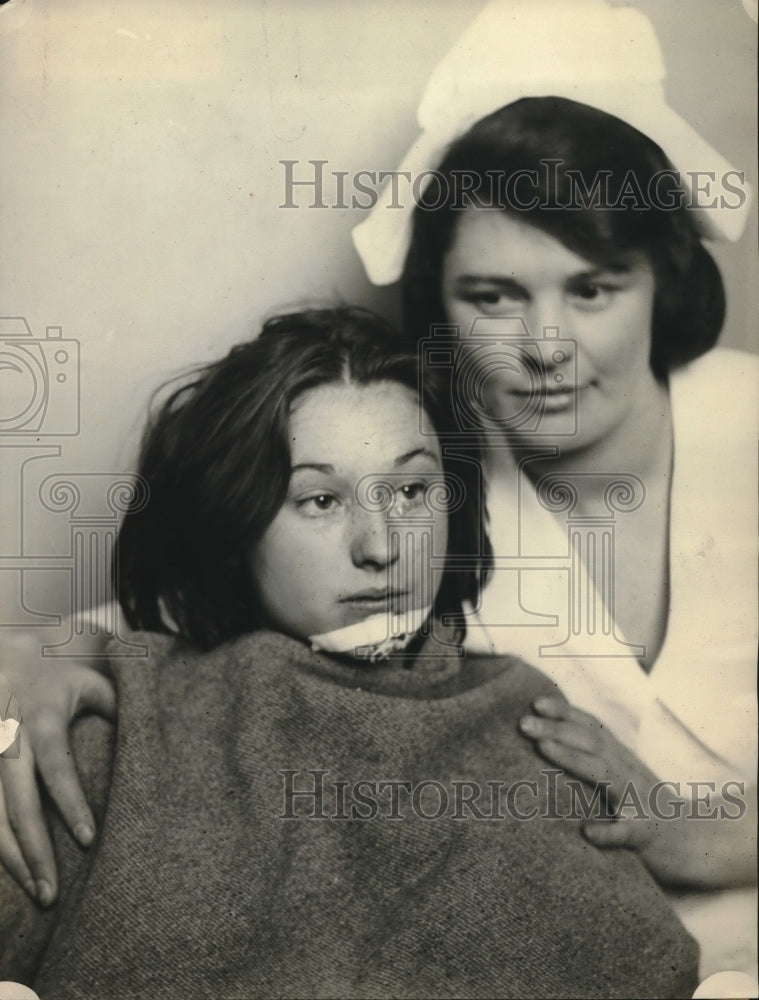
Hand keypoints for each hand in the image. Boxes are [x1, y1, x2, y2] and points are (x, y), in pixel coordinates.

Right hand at [0, 629, 114, 904]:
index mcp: (42, 713)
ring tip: (40, 893)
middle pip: (17, 801)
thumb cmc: (66, 674)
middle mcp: (8, 735)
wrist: (11, 655)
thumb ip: (122, 708)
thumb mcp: (96, 680)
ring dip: (13, 858)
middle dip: (35, 849)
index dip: (70, 803)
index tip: (90, 840)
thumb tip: (159, 741)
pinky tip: (15, 876)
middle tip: (54, 893)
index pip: (56, 765)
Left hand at [519, 697, 756, 889]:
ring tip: (543, 748)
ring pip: (604, 776)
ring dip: (572, 760)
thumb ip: (595, 759)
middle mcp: (628, 773)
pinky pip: (626, 832)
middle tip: (523, 723)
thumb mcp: (623, 776)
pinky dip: (607, 832)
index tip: (535, 704)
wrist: (697, 840)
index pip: (592, 729)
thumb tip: (551, 743)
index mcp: (621, 760)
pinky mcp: (646, 834)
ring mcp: (638, 802)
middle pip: (591, 744)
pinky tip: (587, 832)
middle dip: (556, 730)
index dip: (565, 713)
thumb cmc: (648, 807)